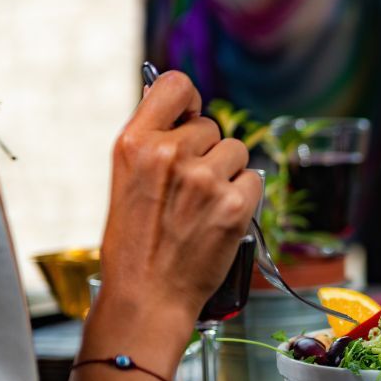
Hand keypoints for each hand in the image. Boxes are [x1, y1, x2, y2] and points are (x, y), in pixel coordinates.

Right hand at [99, 72, 259, 323]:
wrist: (147, 296)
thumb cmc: (135, 244)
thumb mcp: (126, 180)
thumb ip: (153, 141)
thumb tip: (179, 106)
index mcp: (135, 143)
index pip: (176, 85)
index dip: (189, 101)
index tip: (189, 119)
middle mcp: (170, 154)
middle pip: (211, 126)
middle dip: (206, 152)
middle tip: (188, 190)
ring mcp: (205, 179)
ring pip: (236, 152)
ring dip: (227, 174)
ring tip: (202, 206)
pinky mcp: (235, 204)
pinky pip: (254, 179)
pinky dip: (244, 197)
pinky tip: (220, 218)